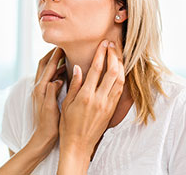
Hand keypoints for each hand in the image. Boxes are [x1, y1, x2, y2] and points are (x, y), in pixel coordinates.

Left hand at [32, 47, 65, 149]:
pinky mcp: (43, 94)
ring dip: (54, 62)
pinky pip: (48, 77)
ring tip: (65, 56)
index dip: (55, 56)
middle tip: (62, 47)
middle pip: (43, 65)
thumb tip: (56, 79)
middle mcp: (38, 88)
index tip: (63, 46)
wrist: (41, 137)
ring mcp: (40, 91)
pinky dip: (55, 72)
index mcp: (40, 89)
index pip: (48, 68)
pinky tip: (64, 72)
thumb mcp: (51, 108)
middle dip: (52, 55)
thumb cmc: (48, 125)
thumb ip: (52, 92)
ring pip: (45, 70)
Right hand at [58, 40, 124, 173]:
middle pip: (112, 72)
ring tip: (117, 53)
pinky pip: (120, 90)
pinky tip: (119, 70)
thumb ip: (74, 84)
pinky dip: (121, 77)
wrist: (78, 144)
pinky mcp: (111, 109)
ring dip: (120, 65)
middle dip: (113, 55)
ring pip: (119, 80)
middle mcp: (99, 99)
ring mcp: (107, 104)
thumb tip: (78, 67)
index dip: (101, 54)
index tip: (102, 44)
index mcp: (86, 96)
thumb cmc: (68, 124)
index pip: (96, 70)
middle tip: (112, 44)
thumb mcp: (66, 103)